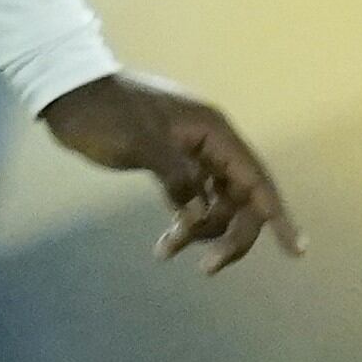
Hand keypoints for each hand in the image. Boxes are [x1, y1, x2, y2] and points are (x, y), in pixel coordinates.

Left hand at [40, 72, 302, 273]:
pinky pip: (190, 200)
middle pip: (239, 198)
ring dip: (199, 231)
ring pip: (214, 203)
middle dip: (229, 234)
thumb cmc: (104, 112)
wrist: (66, 93)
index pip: (255, 179)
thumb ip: (177, 179)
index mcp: (212, 131)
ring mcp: (189, 154)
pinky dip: (183, 221)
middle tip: (208, 268)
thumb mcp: (141, 143)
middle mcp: (209, 143)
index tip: (295, 250)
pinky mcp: (169, 164)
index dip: (278, 216)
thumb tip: (201, 217)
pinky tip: (167, 244)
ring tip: (166, 250)